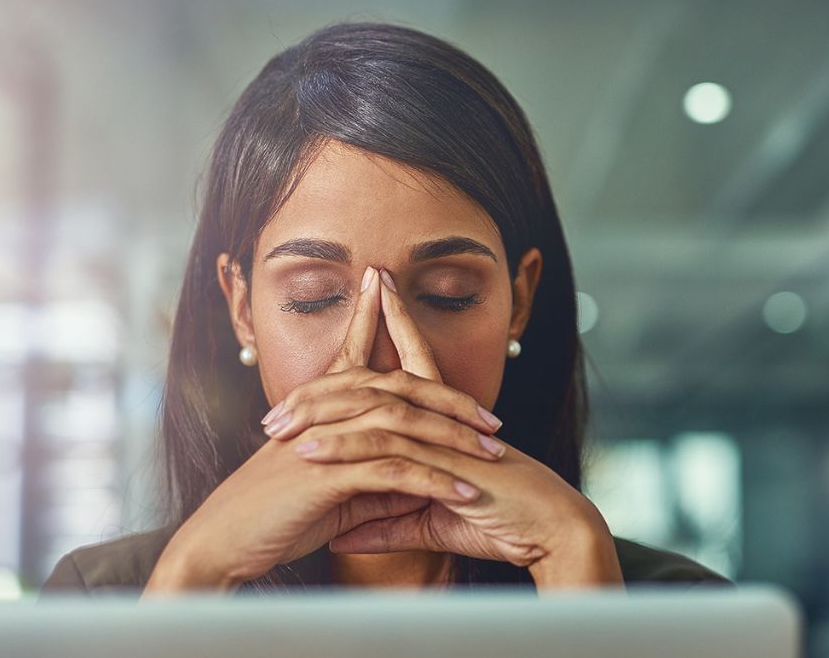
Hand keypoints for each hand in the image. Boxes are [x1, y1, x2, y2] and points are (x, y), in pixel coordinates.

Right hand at [144, 266, 504, 593]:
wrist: (219, 543)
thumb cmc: (269, 518)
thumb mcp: (332, 495)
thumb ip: (374, 482)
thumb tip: (418, 484)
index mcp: (319, 408)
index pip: (365, 361)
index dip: (395, 333)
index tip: (444, 339)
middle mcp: (324, 413)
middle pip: (400, 388)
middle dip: (452, 402)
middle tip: (493, 420)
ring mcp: (325, 439)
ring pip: (403, 424)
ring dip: (454, 440)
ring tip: (493, 455)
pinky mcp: (328, 474)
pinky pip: (394, 471)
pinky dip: (435, 481)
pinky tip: (465, 493)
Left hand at [265, 266, 623, 586]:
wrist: (551, 530)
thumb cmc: (503, 523)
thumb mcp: (432, 523)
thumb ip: (386, 523)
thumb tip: (343, 532)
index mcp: (446, 423)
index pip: (414, 366)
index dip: (394, 328)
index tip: (373, 297)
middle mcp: (444, 420)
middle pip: (382, 379)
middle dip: (331, 378)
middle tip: (285, 391)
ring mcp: (445, 437)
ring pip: (375, 411)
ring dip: (322, 415)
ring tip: (277, 425)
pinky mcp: (445, 463)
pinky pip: (388, 450)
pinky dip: (346, 450)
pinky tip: (309, 452)